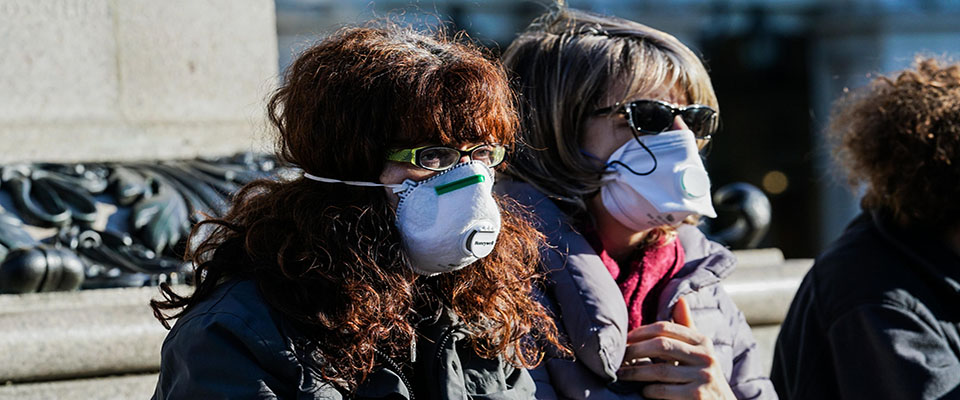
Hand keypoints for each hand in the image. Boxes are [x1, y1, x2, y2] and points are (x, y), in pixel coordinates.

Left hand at [617, 297, 736, 398]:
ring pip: (660, 370)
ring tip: (621, 374)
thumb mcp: (699, 350)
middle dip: (635, 350)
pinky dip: (649, 390)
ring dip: (635, 372)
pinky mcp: (698, 396)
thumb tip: (680, 299)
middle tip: (618, 357)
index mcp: (703, 341)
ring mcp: (703, 377)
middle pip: (661, 346)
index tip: (625, 338)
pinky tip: (643, 391)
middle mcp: (706, 356)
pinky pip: (664, 390)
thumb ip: (687, 327)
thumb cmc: (703, 374)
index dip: (642, 331)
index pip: (666, 328)